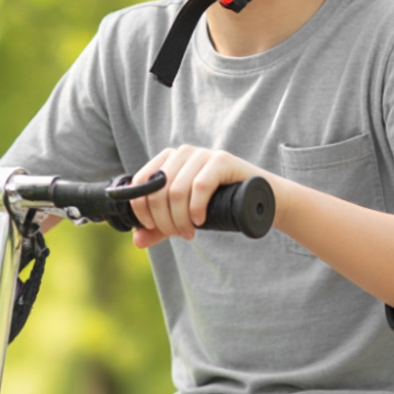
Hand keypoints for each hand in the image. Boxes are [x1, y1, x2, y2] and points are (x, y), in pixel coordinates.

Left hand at [125, 144, 267, 247]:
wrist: (256, 199)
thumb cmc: (217, 205)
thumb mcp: (182, 218)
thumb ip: (159, 229)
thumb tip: (137, 241)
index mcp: (166, 160)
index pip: (140, 183)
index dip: (142, 210)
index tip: (153, 228)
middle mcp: (182, 152)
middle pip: (157, 191)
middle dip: (164, 221)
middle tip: (179, 234)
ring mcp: (202, 154)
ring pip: (176, 191)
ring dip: (180, 220)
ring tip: (190, 232)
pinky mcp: (221, 160)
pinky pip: (199, 186)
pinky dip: (196, 209)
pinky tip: (201, 220)